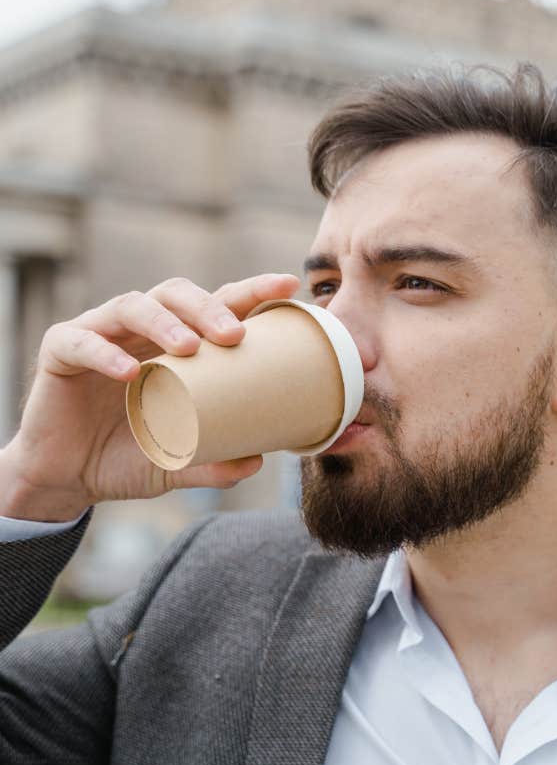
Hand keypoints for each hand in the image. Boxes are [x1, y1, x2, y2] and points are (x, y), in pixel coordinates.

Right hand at [2, 273, 300, 520]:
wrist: (69, 479)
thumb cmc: (128, 457)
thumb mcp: (177, 465)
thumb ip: (213, 464)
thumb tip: (257, 462)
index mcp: (176, 345)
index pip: (215, 305)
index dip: (250, 291)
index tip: (288, 285)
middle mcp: (140, 331)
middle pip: (176, 294)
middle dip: (208, 307)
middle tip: (234, 335)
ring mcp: (100, 335)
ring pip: (131, 305)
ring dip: (164, 321)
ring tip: (189, 347)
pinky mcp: (61, 353)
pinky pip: (81, 342)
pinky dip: (105, 353)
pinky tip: (130, 371)